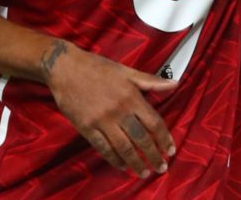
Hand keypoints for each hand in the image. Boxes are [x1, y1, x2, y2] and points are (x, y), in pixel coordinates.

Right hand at [42, 41, 176, 178]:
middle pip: (141, 139)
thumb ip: (150, 81)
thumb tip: (175, 84)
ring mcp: (101, 121)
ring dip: (136, 163)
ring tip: (144, 172)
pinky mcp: (86, 127)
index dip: (164, 139)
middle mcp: (118, 111)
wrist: (65, 68)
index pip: (154, 123)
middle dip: (154, 156)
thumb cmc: (97, 67)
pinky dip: (114, 159)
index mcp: (131, 96)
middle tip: (161, 168)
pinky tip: (122, 165)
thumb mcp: (126, 71)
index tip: (170, 151)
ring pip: (123, 148)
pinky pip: (103, 148)